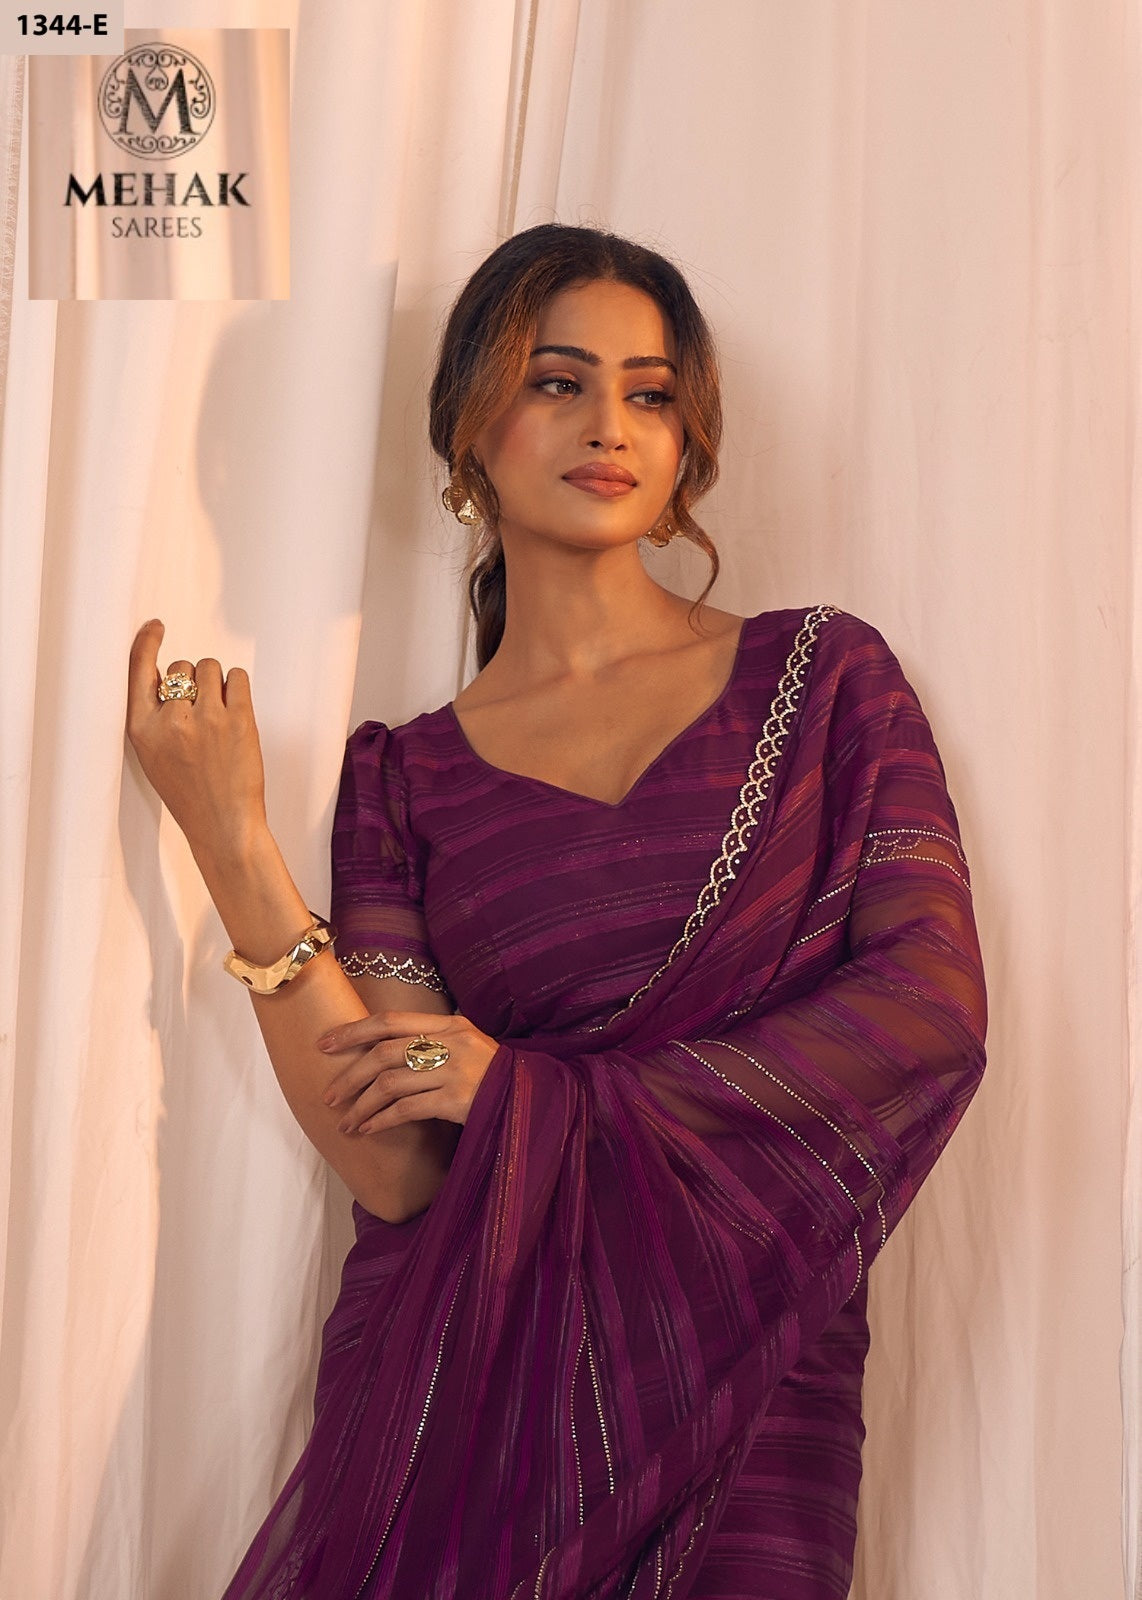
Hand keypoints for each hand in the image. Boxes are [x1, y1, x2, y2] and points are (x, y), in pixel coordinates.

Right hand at [126, 619, 267, 862]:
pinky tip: (236, 708)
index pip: (139, 671)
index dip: (147, 643)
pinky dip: (237, 687)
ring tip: (220, 714)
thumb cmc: (190, 793)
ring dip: (217, 683)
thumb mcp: (153, 756)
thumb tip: (169, 677)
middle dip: (194, 680)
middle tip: (204, 712)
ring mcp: (205, 718)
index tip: (156, 626)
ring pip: (210, 668)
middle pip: (182, 667)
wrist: (222, 824)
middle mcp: (171, 720)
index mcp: (143, 729)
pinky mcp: (238, 719)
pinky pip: (237, 677)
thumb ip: (155, 717)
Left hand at [317, 1010, 501, 1132]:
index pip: (389, 1020)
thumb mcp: (468, 1045)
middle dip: (349, 1075)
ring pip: (390, 1084)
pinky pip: (406, 1109)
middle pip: (383, 1053)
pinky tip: (369, 1130)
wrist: (535, 1099)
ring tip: (346, 1122)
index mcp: (450, 1025)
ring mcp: (455, 1071)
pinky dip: (381, 1120)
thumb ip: (433, 1041)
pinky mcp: (458, 1100)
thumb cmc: (494, 1075)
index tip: (325, 1044)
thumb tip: (382, 1049)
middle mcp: (451, 1043)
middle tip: (329, 1096)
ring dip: (360, 1105)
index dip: (353, 1030)